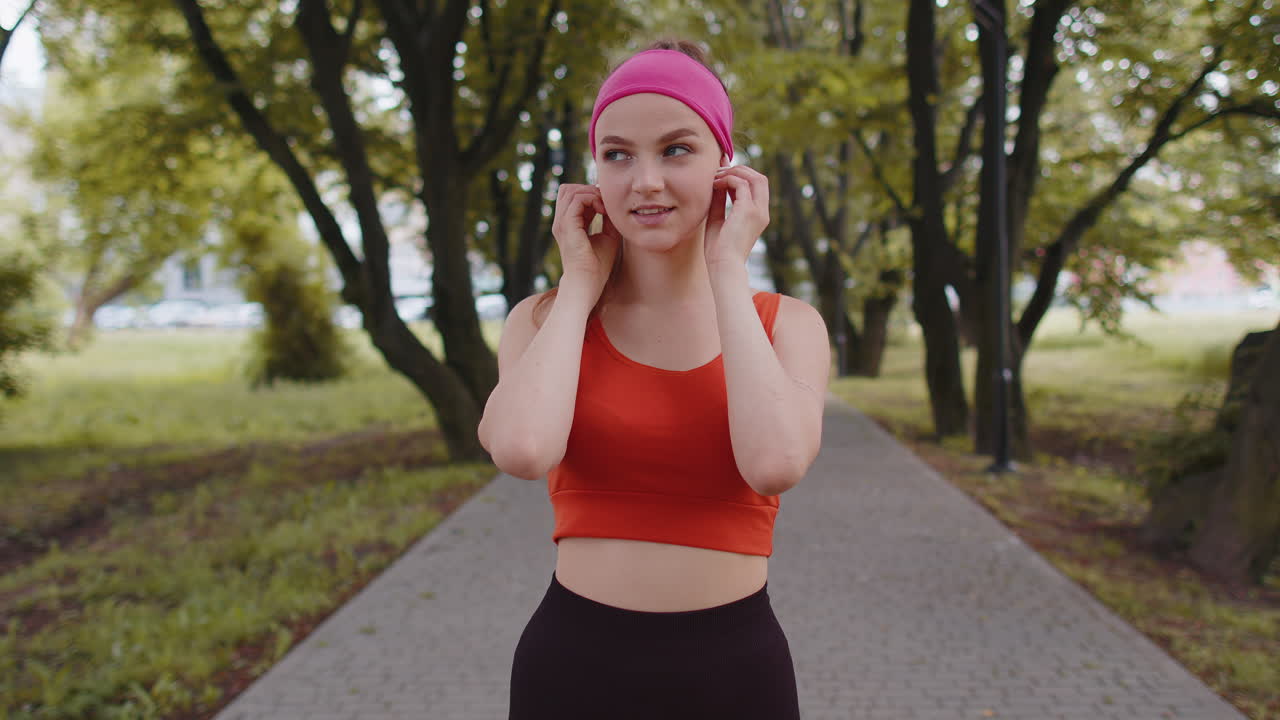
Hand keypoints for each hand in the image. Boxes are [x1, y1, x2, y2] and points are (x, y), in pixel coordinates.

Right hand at [550, 184, 621, 303]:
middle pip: (568, 189)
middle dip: (589, 190)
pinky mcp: (566, 226)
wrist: (588, 282)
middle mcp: (562, 222)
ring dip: (591, 193)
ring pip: (570, 190)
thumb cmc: (598, 266)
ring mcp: (561, 223)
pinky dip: (591, 199)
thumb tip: (614, 204)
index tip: (607, 207)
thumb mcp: (608, 236)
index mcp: (569, 225)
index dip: (592, 195)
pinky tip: (602, 211)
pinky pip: (576, 200)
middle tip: (604, 204)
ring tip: (604, 207)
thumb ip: (608, 219)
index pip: (574, 197)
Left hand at [705, 165, 769, 273]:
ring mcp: (758, 211)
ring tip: (716, 177)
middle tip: (718, 172)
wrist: (722, 265)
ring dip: (734, 172)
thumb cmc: (718, 249)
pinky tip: (715, 185)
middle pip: (760, 178)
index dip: (740, 176)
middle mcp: (762, 212)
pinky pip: (741, 184)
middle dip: (739, 170)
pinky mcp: (748, 211)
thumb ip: (719, 200)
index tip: (720, 176)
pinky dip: (728, 179)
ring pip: (755, 177)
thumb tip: (716, 182)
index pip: (756, 186)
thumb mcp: (718, 219)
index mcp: (758, 215)